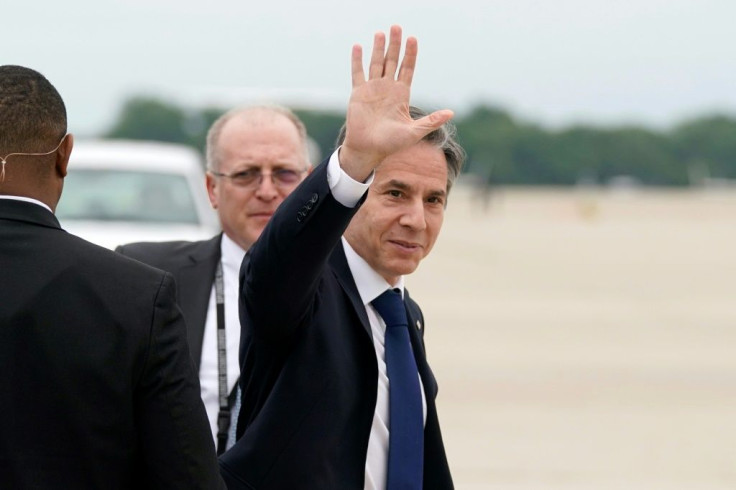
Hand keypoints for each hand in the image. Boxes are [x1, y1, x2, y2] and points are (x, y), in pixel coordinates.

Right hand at [340, 25, 453, 181]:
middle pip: (392, 61)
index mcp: (401, 94)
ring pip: (376, 63)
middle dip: (395, 44)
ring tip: (381, 32)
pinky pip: (358, 73)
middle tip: (396, 27)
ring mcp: (372, 89)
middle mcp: (387, 88)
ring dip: (378, 47)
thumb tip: (451, 113)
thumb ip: (430, 121)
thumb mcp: (414, 132)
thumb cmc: (391, 144)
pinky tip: (358, 46)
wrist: (369, 149)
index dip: (410, 54)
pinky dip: (357, 60)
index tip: (413, 39)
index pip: (407, 68)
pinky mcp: (358, 93)